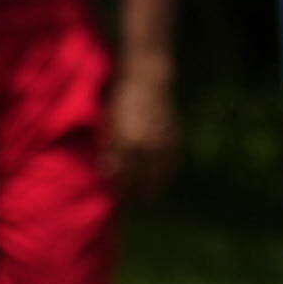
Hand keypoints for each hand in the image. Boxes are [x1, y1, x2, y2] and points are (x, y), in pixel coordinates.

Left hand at [104, 68, 178, 207]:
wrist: (148, 79)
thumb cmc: (121, 99)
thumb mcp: (109, 123)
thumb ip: (109, 148)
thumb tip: (106, 172)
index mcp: (129, 143)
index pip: (126, 178)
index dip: (122, 192)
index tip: (118, 200)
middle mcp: (149, 147)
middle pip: (144, 182)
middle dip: (137, 195)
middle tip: (132, 203)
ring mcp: (165, 144)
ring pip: (161, 177)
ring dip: (154, 189)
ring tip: (147, 198)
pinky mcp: (176, 140)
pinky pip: (172, 165)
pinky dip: (166, 176)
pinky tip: (160, 181)